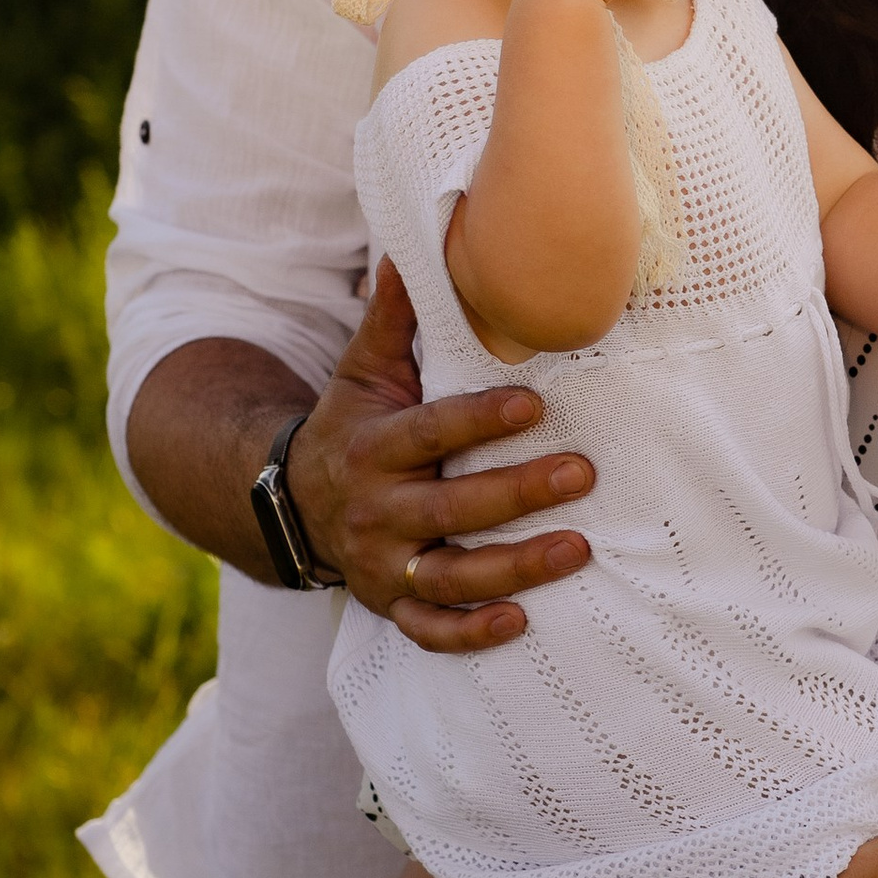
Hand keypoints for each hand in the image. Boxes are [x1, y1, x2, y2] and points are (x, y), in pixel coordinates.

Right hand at [287, 262, 596, 652]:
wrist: (293, 503)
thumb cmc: (351, 425)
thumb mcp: (362, 371)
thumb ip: (394, 317)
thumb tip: (413, 244)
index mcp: (373, 447)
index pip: (430, 434)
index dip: (478, 421)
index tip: (532, 405)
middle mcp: (376, 510)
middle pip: (451, 507)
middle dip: (517, 492)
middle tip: (583, 473)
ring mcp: (383, 564)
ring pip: (449, 575)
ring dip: (513, 567)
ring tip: (577, 549)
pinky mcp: (390, 604)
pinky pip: (429, 629)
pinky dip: (469, 632)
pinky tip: (520, 621)